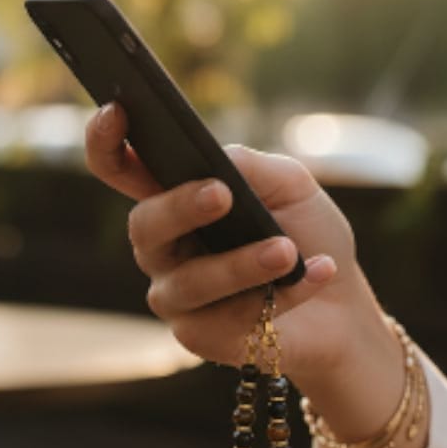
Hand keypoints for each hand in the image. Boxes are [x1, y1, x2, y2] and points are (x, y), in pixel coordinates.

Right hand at [84, 101, 376, 383]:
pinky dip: (281, 293)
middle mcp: (162, 247)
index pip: (120, 168)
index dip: (104, 141)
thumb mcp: (289, 185)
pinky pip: (229, 317)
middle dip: (180, 208)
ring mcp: (175, 295)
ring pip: (190, 281)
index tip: (116, 111)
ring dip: (241, 264)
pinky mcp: (199, 337)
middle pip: (144, 226)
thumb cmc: (307, 233)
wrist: (342, 304)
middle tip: (221, 193)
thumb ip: (250, 166)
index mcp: (173, 198)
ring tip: (288, 251)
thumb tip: (216, 161)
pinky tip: (317, 272)